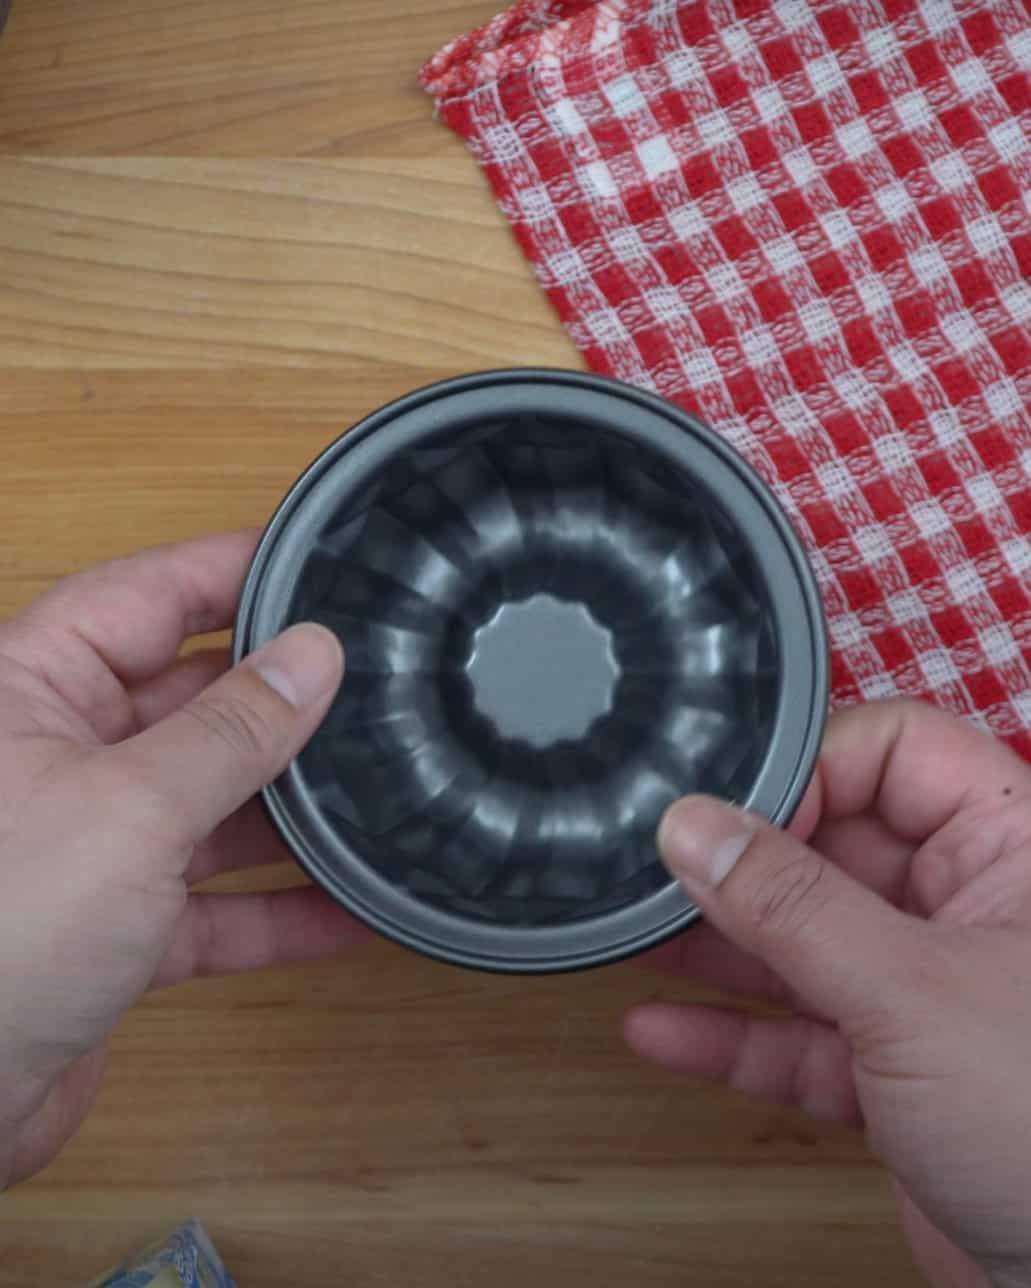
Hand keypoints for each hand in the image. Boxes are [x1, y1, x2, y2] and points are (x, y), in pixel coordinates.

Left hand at [0, 532, 362, 1188]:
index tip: (322, 564)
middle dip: (281, 702)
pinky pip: (213, 902)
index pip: (151, 595)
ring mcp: (91, 842)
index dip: (236, 573)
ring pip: (212, 803)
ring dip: (291, 813)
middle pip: (193, 700)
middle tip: (377, 687)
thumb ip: (232, 730)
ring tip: (383, 793)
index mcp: (35, 689)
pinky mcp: (114, 927)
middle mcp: (61, 756)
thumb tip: (312, 655)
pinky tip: (349, 910)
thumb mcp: (132, 808)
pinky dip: (276, 909)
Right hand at [627, 701, 1030, 1287]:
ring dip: (719, 948)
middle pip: (833, 848)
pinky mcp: (897, 1076)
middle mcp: (968, 911)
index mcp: (1007, 851)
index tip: (725, 810)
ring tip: (634, 937)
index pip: (893, 755)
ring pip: (805, 946)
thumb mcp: (909, 992)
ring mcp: (928, 994)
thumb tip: (694, 827)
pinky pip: (799, 1038)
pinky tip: (660, 1029)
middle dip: (740, 864)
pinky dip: (732, 1037)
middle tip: (657, 868)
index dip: (807, 771)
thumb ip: (792, 907)